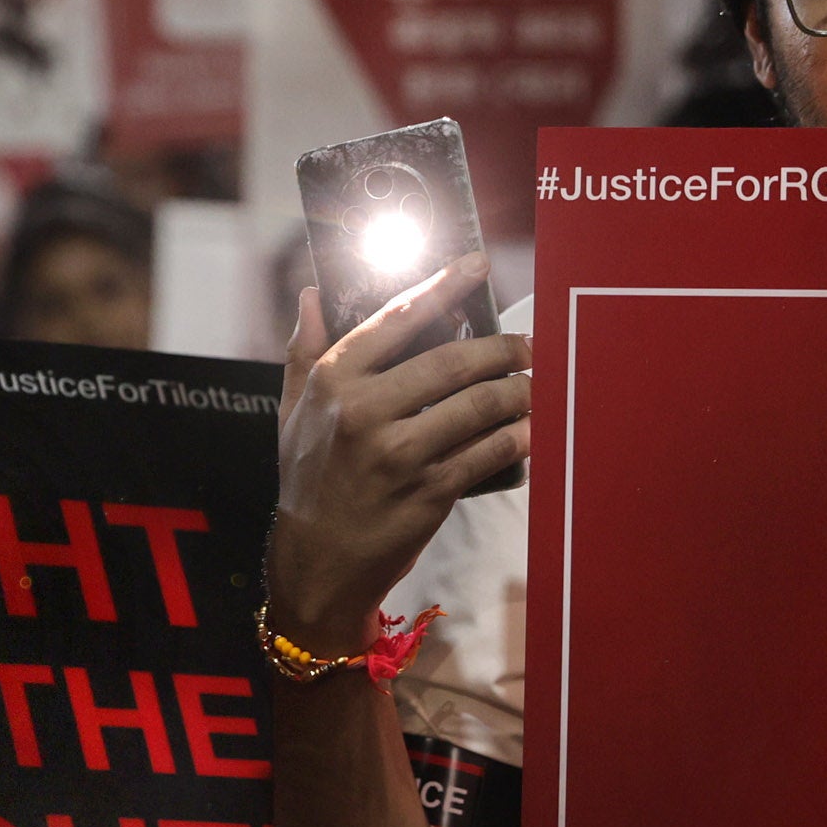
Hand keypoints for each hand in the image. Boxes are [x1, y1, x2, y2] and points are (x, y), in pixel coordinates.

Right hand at [270, 262, 528, 652]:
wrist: (319, 561)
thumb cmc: (309, 479)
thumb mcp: (293, 411)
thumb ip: (305, 349)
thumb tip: (315, 293)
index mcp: (334, 381)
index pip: (397, 319)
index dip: (444, 286)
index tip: (477, 264)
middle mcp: (364, 413)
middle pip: (452, 361)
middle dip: (502, 347)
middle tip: (526, 344)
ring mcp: (400, 454)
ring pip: (480, 406)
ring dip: (519, 391)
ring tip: (533, 384)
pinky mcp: (429, 492)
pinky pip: (488, 453)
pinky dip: (517, 437)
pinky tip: (530, 428)